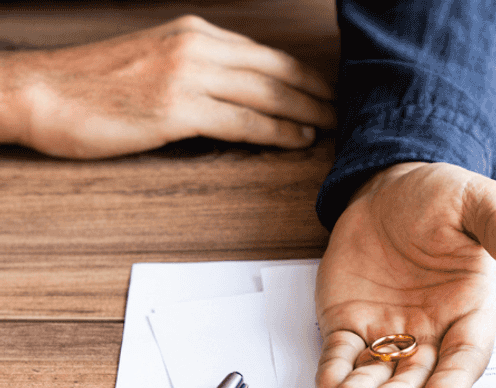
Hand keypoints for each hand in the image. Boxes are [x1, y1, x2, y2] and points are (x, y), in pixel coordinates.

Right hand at [0, 15, 333, 157]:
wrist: (38, 92)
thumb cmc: (92, 85)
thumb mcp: (153, 59)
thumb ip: (197, 67)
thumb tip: (238, 90)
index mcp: (193, 32)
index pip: (266, 54)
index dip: (305, 75)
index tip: (330, 92)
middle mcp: (196, 46)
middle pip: (277, 71)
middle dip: (318, 93)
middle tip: (348, 113)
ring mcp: (186, 76)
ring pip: (268, 94)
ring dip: (309, 112)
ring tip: (335, 129)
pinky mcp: (176, 109)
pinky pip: (243, 121)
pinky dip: (278, 131)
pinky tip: (300, 139)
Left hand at [316, 162, 495, 387]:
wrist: (393, 188)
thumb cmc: (444, 197)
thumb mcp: (479, 202)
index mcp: (472, 311)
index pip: (467, 356)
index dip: (454, 381)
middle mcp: (434, 331)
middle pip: (420, 376)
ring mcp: (391, 331)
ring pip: (380, 373)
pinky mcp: (351, 324)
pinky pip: (343, 354)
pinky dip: (334, 370)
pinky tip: (327, 383)